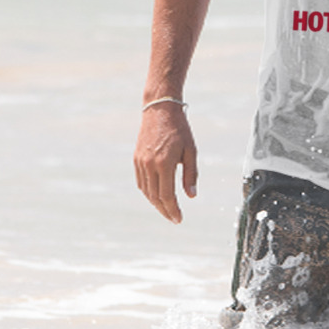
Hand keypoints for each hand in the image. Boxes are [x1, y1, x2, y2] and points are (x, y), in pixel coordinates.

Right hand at [134, 104, 197, 223]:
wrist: (160, 109)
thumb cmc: (180, 129)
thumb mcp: (191, 150)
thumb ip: (191, 174)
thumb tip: (191, 196)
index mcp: (164, 163)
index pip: (167, 195)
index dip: (173, 210)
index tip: (179, 219)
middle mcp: (149, 165)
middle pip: (155, 197)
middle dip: (165, 210)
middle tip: (174, 219)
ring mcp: (140, 162)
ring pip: (146, 191)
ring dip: (156, 203)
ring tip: (167, 210)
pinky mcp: (136, 159)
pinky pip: (141, 182)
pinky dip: (148, 192)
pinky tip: (156, 196)